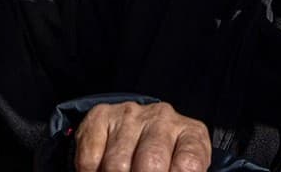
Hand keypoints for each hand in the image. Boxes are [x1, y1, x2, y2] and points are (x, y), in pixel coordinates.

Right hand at [72, 101, 212, 171]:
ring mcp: (131, 114)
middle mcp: (163, 118)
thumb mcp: (179, 166)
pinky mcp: (101, 116)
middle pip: (151, 164)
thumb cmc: (166, 160)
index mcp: (190, 133)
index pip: (189, 164)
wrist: (136, 131)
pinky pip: (90, 159)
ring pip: (116, 166)